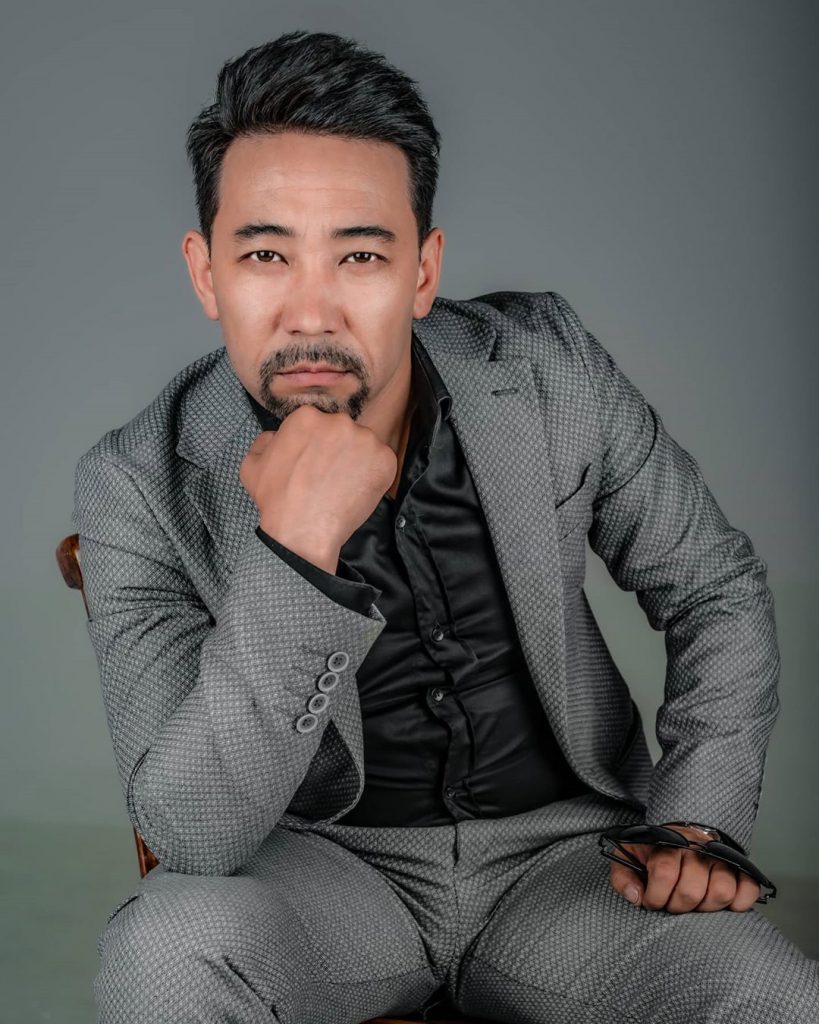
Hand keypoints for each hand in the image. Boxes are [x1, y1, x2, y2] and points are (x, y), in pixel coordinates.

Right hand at [240, 405, 397, 559]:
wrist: (302, 530)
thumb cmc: (276, 499)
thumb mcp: (252, 464)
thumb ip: (265, 441)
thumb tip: (276, 435)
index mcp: (307, 416)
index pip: (318, 423)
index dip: (317, 444)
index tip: (315, 462)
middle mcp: (338, 420)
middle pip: (342, 431)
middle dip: (338, 449)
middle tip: (329, 475)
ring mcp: (364, 439)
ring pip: (364, 445)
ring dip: (357, 460)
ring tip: (343, 485)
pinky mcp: (384, 458)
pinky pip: (382, 462)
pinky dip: (374, 475)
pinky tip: (357, 491)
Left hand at [607, 823, 760, 912]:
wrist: (678, 833)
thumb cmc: (653, 852)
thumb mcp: (628, 858)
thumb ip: (623, 877)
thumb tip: (636, 896)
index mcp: (668, 842)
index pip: (664, 872)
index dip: (656, 896)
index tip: (651, 901)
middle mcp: (697, 847)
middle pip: (692, 889)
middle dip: (678, 906)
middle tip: (673, 904)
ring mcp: (721, 857)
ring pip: (721, 892)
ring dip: (706, 907)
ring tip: (695, 904)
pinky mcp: (740, 867)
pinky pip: (749, 888)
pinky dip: (740, 902)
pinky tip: (725, 904)